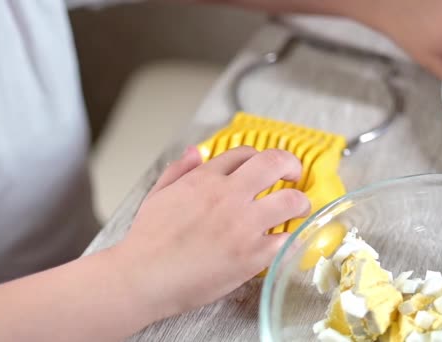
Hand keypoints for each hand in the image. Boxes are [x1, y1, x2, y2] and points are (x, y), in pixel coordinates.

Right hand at [114, 146, 310, 323]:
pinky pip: (286, 239)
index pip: (244, 154)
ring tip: (298, 209)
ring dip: (300, 202)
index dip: (259, 158)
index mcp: (205, 179)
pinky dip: (290, 238)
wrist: (142, 277)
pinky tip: (286, 241)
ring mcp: (243, 225)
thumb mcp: (158, 195)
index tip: (264, 168)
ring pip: (291, 200)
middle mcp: (228, 195)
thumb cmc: (146, 241)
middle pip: (275, 163)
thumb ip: (179, 170)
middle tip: (293, 174)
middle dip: (291, 165)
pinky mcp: (252, 255)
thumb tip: (195, 152)